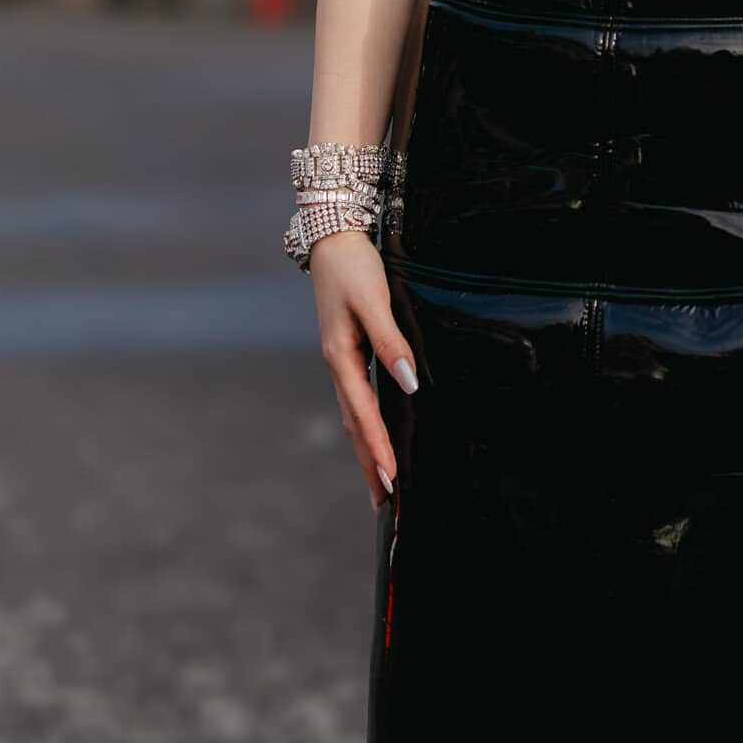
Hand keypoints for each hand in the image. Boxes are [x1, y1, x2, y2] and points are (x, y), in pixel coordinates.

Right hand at [308, 231, 418, 507]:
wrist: (332, 238)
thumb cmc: (355, 268)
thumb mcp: (374, 302)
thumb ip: (391, 342)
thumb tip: (409, 382)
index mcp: (341, 357)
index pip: (362, 415)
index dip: (377, 448)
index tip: (390, 480)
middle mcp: (338, 365)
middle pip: (354, 425)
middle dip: (370, 462)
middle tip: (387, 503)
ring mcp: (341, 361)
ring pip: (354, 415)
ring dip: (367, 448)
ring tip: (381, 482)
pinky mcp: (348, 353)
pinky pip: (357, 399)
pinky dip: (366, 424)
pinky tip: (376, 435)